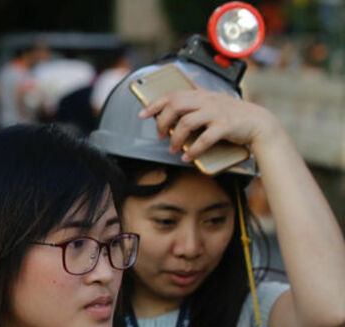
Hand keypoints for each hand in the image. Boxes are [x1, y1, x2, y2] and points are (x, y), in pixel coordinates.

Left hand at [138, 89, 282, 160]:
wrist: (259, 123)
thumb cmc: (234, 116)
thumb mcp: (213, 105)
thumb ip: (194, 107)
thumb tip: (170, 117)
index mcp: (202, 95)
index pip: (173, 94)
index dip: (155, 104)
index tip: (143, 114)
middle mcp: (208, 101)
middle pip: (175, 105)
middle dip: (162, 121)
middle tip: (160, 135)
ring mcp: (217, 113)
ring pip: (186, 123)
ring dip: (175, 139)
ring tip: (172, 149)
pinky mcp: (225, 126)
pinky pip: (204, 139)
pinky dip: (192, 150)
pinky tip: (187, 157)